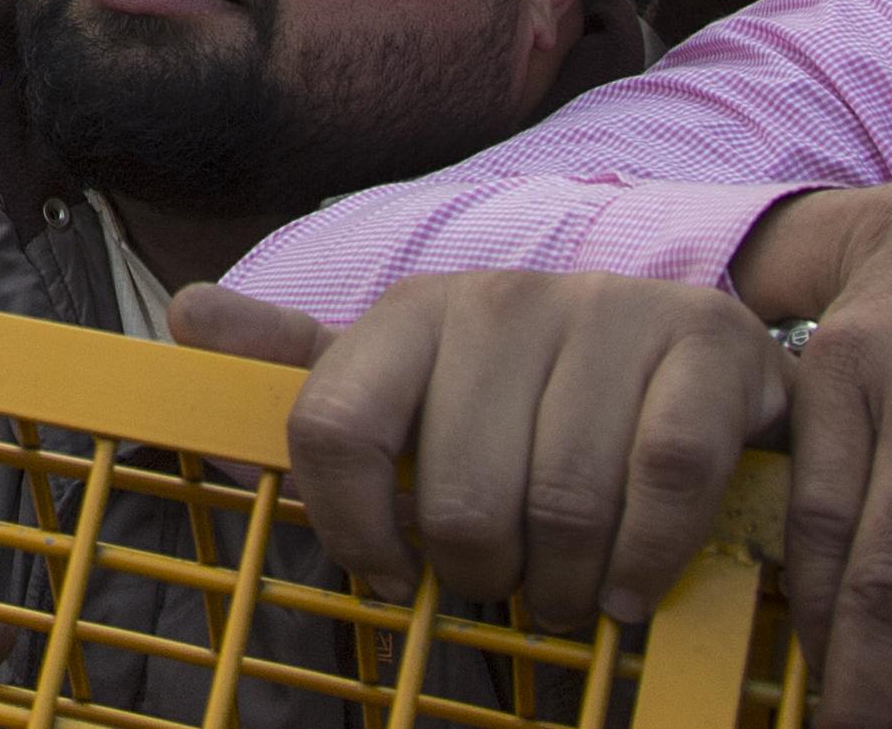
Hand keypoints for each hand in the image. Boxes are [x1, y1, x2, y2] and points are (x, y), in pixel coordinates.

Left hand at [179, 276, 781, 633]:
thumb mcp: (410, 379)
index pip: (332, 427)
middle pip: (460, 494)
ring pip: (561, 500)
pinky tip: (630, 586)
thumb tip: (186, 309)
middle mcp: (501, 297)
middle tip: (503, 586)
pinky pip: (661, 480)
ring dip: (564, 582)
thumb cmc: (528, 391)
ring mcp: (607, 311)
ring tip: (568, 594)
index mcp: (410, 311)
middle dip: (478, 573)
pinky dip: (644, 559)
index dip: (350, 526)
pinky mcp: (705, 342)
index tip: (384, 571)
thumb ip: (301, 367)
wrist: (692, 354)